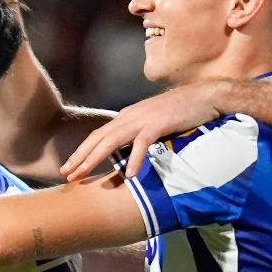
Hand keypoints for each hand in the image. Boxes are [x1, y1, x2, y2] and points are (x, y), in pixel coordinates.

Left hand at [61, 81, 225, 180]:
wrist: (205, 96)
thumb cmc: (181, 111)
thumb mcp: (152, 123)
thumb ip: (137, 135)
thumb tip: (127, 152)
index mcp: (126, 117)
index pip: (98, 136)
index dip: (82, 152)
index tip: (69, 168)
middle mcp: (129, 116)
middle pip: (98, 139)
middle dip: (80, 157)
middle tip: (66, 174)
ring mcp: (143, 119)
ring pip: (111, 140)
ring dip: (95, 158)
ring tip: (82, 174)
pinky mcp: (159, 124)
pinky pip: (142, 143)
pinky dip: (134, 159)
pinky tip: (128, 175)